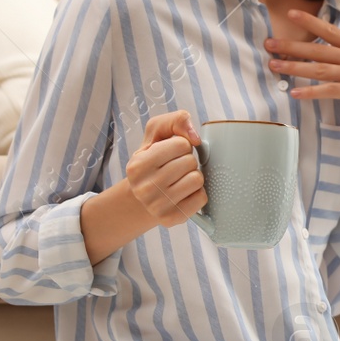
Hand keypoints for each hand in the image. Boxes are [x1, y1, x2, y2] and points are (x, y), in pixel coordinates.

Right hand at [126, 109, 206, 227]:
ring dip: (194, 176)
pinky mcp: (173, 219)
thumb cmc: (153, 161)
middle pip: (190, 162)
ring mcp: (158, 206)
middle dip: (188, 161)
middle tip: (176, 168)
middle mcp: (145, 188)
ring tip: (180, 179)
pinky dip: (197, 193)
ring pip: (197, 180)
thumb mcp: (156, 135)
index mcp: (138, 165)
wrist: (142, 197)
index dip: (182, 145)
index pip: (181, 144)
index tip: (172, 153)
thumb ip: (175, 121)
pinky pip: (202, 198)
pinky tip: (184, 193)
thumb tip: (195, 137)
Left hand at [264, 11, 339, 132]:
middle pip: (320, 49)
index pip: (331, 31)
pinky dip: (312, 92)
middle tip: (268, 43)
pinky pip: (332, 91)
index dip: (310, 22)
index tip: (290, 14)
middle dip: (292, 45)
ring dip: (295, 67)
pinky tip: (295, 93)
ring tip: (274, 65)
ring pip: (321, 69)